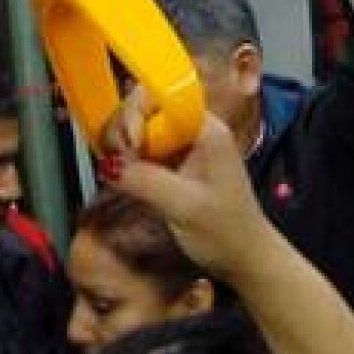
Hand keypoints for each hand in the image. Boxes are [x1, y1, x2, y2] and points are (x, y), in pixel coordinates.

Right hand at [112, 113, 284, 286]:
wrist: (245, 258)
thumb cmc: (226, 232)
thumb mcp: (185, 206)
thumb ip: (146, 180)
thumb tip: (108, 164)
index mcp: (206, 129)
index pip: (161, 95)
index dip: (136, 114)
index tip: (130, 146)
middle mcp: (193, 130)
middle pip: (144, 108)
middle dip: (124, 130)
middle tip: (120, 163)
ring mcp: (182, 146)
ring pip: (139, 129)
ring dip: (121, 145)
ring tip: (119, 173)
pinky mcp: (172, 164)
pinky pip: (142, 149)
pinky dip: (127, 159)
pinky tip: (122, 176)